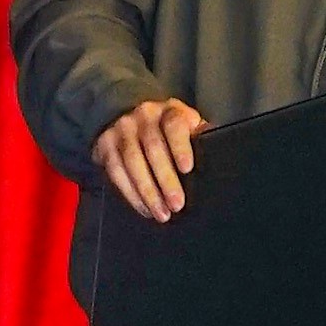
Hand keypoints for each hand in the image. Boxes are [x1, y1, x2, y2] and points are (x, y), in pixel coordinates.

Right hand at [90, 99, 207, 223]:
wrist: (129, 115)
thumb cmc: (170, 129)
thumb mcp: (188, 127)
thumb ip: (201, 137)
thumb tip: (220, 155)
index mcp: (170, 111)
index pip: (174, 126)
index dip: (181, 147)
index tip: (187, 169)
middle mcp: (143, 117)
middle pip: (153, 147)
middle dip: (165, 179)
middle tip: (177, 205)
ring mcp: (122, 130)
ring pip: (132, 161)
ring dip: (147, 191)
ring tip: (162, 213)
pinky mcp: (105, 144)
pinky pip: (115, 172)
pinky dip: (130, 193)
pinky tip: (144, 208)